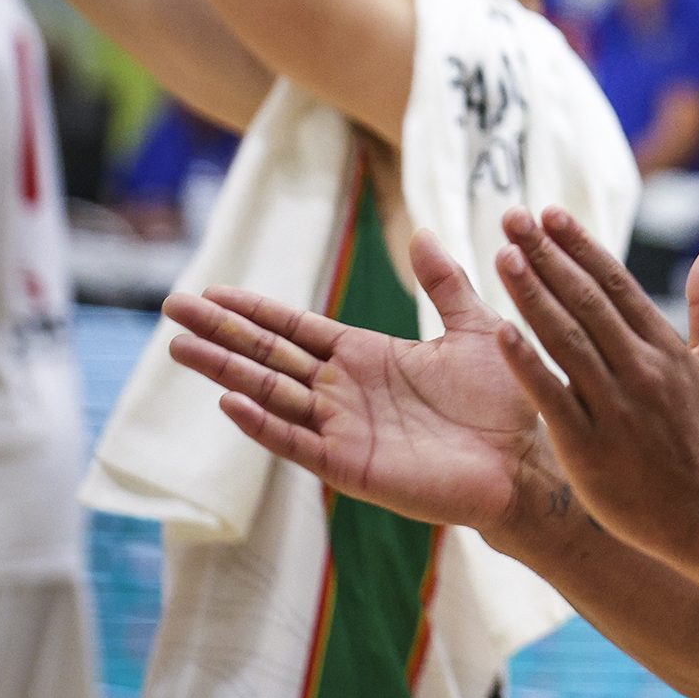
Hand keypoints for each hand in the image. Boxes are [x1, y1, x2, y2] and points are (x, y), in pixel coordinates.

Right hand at [164, 231, 552, 532]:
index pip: (296, 328)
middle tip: (173, 307)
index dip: (255, 311)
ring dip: (226, 372)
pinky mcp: (350, 465)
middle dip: (222, 332)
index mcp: (367, 357)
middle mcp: (345, 391)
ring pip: (271, 394)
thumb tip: (422, 232)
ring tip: (181, 346)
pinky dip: (263, 424)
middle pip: (269, 355)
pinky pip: (297, 442)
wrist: (524, 461)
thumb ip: (445, 284)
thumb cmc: (504, 401)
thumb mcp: (475, 329)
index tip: (212, 290)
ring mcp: (342, 429)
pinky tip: (230, 402)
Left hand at [491, 206, 698, 561]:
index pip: (617, 284)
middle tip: (513, 216)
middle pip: (586, 301)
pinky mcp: (588, 446)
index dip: (581, 246)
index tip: (549, 213)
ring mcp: (614, 407)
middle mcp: (639, 369)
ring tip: (502, 255)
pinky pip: (553, 396)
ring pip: (567, 339)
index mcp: (665, 349)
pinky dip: (527, 364)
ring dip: (533, 294)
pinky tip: (500, 332)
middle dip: (547, 255)